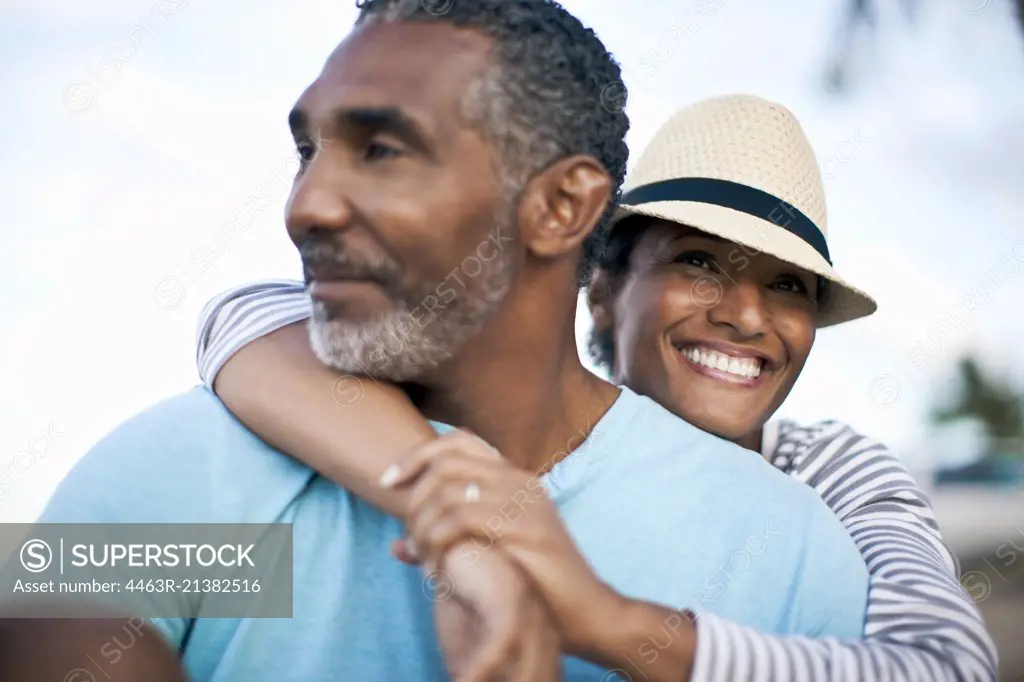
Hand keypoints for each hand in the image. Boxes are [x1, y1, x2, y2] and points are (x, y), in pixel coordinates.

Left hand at [384, 429, 621, 655]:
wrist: (585, 610)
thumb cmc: (535, 584)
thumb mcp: (488, 553)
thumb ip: (445, 542)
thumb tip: (397, 548)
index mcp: (513, 477)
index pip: (458, 440)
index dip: (416, 455)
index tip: (388, 482)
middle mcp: (519, 479)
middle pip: (446, 461)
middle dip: (413, 495)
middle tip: (407, 534)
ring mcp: (524, 500)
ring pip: (448, 491)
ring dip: (422, 524)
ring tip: (421, 556)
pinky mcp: (525, 527)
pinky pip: (461, 520)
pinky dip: (437, 541)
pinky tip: (436, 566)